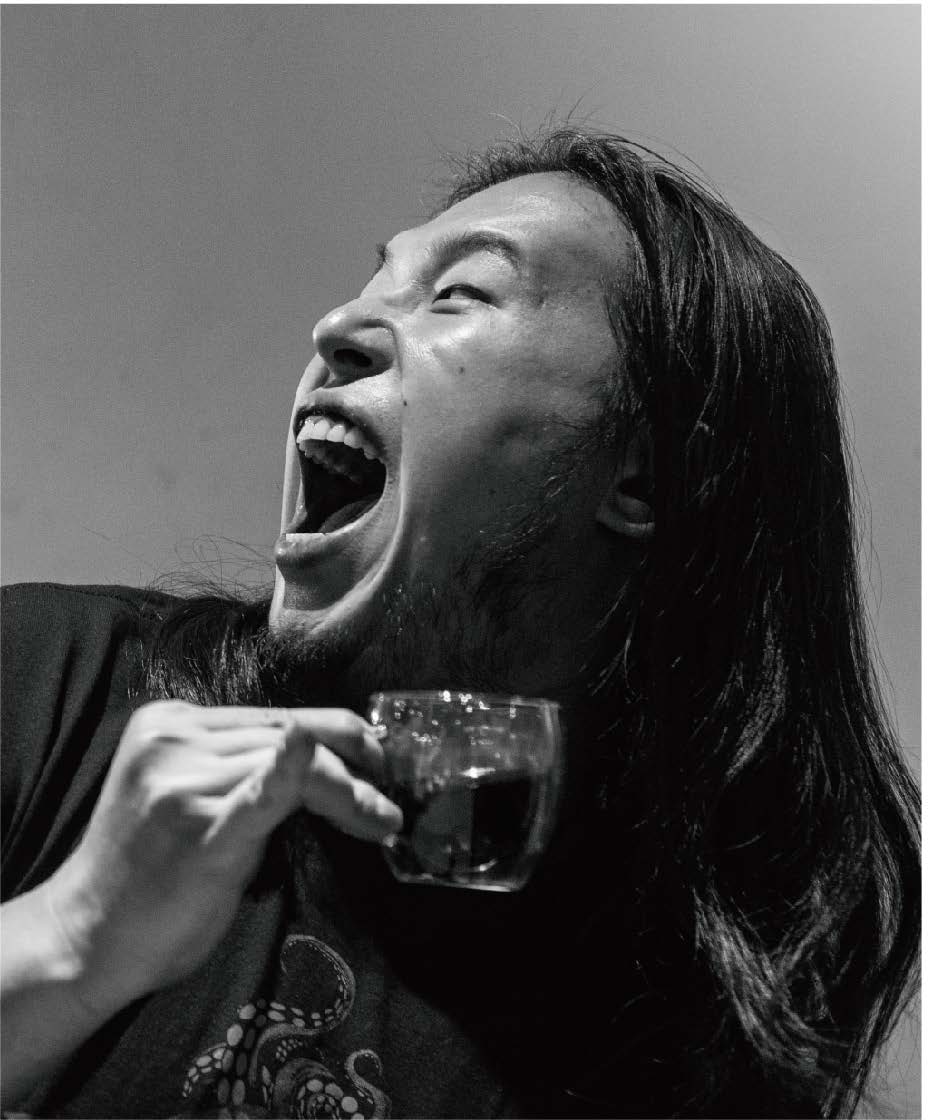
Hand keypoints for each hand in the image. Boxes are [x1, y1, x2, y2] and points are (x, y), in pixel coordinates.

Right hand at [41, 700, 401, 1014]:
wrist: (86, 939)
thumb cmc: (150, 871)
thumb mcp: (192, 797)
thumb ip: (244, 766)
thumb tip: (326, 756)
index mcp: (172, 723)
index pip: (275, 716)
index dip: (338, 733)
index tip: (376, 759)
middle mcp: (174, 742)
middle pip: (289, 736)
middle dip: (354, 767)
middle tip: (391, 801)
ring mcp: (182, 786)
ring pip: (293, 766)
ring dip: (351, 795)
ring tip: (383, 822)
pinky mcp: (199, 835)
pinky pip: (260, 795)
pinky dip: (293, 774)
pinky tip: (318, 764)